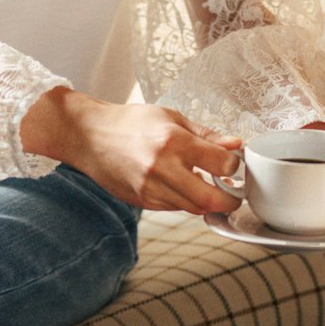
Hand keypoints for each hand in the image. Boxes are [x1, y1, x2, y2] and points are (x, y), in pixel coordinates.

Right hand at [21, 87, 242, 214]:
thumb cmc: (130, 122)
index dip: (234, 166)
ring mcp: (151, 188)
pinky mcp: (142, 201)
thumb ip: (205, 135)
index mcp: (172, 140)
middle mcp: (162, 167)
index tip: (233, 163)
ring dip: (206, 200)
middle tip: (232, 191)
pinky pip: (174, 208)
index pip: (220, 164)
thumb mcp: (170, 117)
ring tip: (205, 184)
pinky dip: (183, 200)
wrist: (90, 136)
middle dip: (229, 199)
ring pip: (194, 208)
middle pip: (211, 199)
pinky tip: (180, 185)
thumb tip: (235, 145)